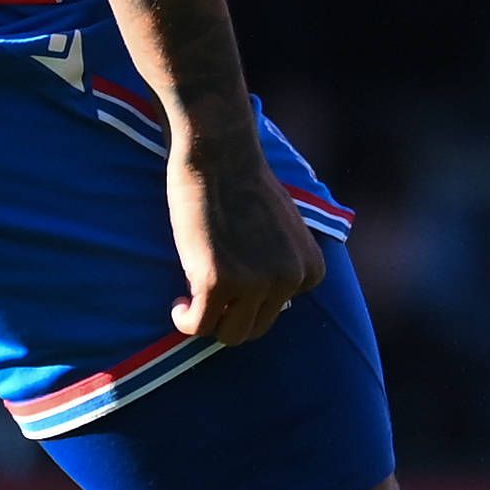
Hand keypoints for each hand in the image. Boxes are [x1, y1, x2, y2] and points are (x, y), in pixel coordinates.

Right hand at [166, 125, 322, 345]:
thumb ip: (283, 263)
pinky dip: (185, 321)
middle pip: (257, 326)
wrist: (221, 156)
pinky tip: (178, 305)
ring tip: (191, 301)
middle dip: (230, 314)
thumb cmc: (246, 185)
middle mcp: (290, 280)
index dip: (251, 298)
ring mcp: (256, 284)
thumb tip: (266, 298)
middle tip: (207, 292)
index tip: (232, 279)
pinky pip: (199, 326)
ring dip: (208, 321)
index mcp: (311, 269)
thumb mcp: (285, 230)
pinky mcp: (218, 282)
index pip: (279, 308)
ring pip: (230, 334)